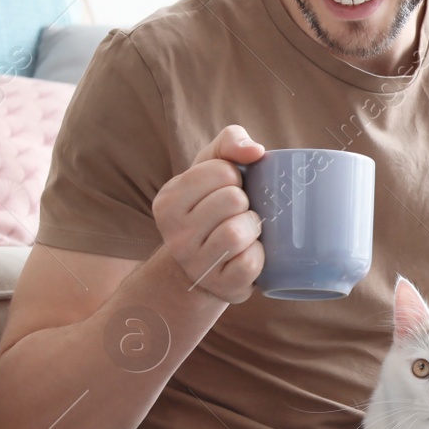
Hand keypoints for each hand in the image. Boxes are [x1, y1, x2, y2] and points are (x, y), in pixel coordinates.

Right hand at [152, 124, 265, 304]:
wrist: (209, 264)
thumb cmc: (215, 205)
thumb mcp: (214, 167)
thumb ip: (230, 142)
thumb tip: (256, 151)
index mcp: (168, 200)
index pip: (221, 172)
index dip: (235, 177)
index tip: (228, 188)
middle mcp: (173, 233)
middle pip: (232, 200)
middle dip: (246, 202)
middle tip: (238, 213)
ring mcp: (194, 264)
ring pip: (238, 233)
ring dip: (254, 228)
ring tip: (246, 231)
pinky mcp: (220, 286)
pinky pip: (250, 264)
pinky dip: (260, 256)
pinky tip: (248, 254)